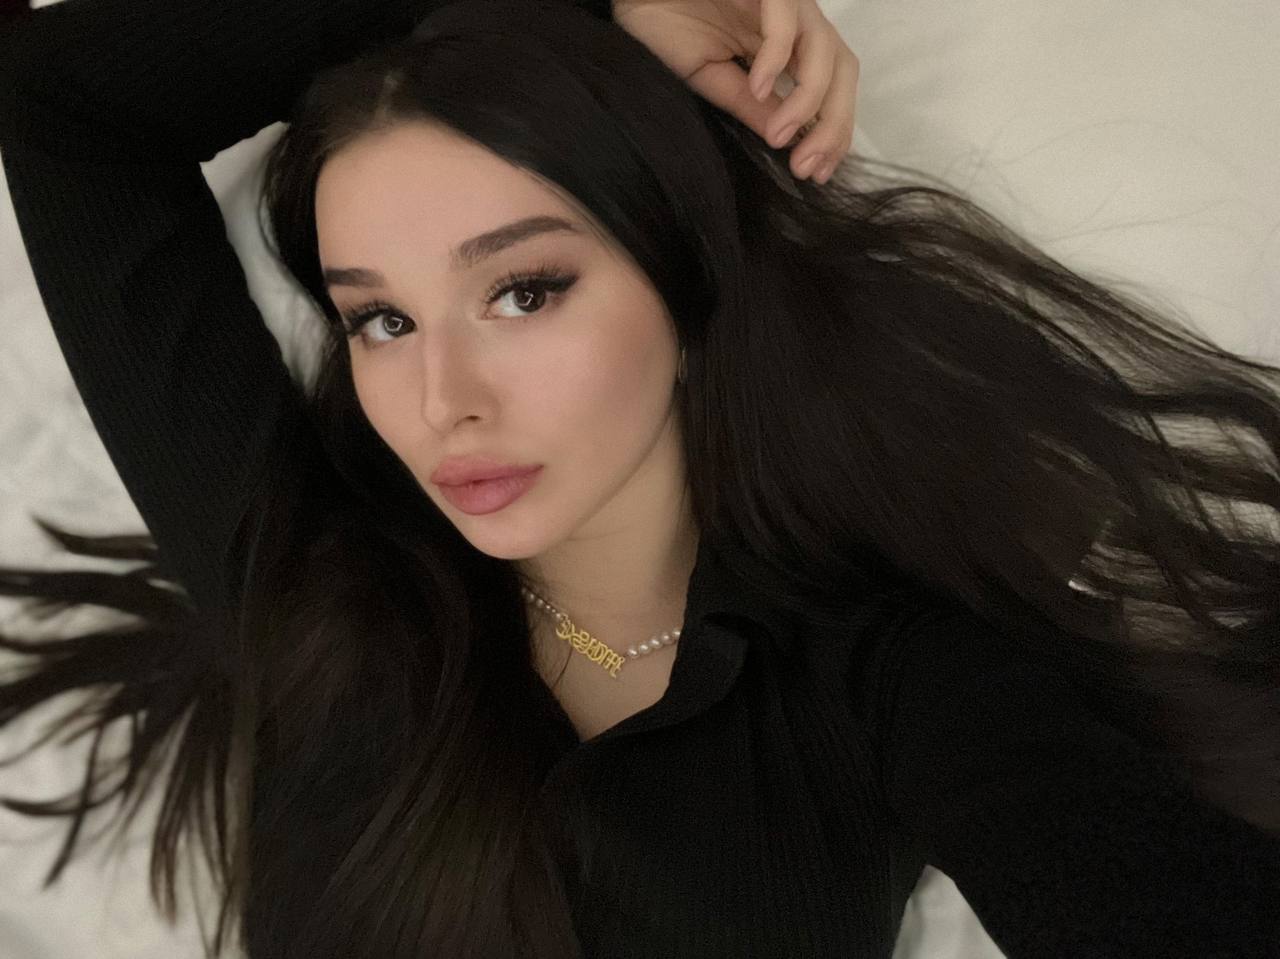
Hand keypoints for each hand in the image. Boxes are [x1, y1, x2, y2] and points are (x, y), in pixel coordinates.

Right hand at [611, 0, 857, 183]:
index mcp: (782, 47)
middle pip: (842, 71)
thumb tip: (785, 140)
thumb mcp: (706, 77)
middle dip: (832, 124)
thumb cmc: (660, 23)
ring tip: (778, 136)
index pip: (829, 90)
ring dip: (808, 100)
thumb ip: (748, 104)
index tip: (816, 174)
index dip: (831, 132)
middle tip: (804, 166)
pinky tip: (757, 86)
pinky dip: (777, 57)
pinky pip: (786, 20)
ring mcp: (781, 2)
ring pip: (825, 48)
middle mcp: (792, 23)